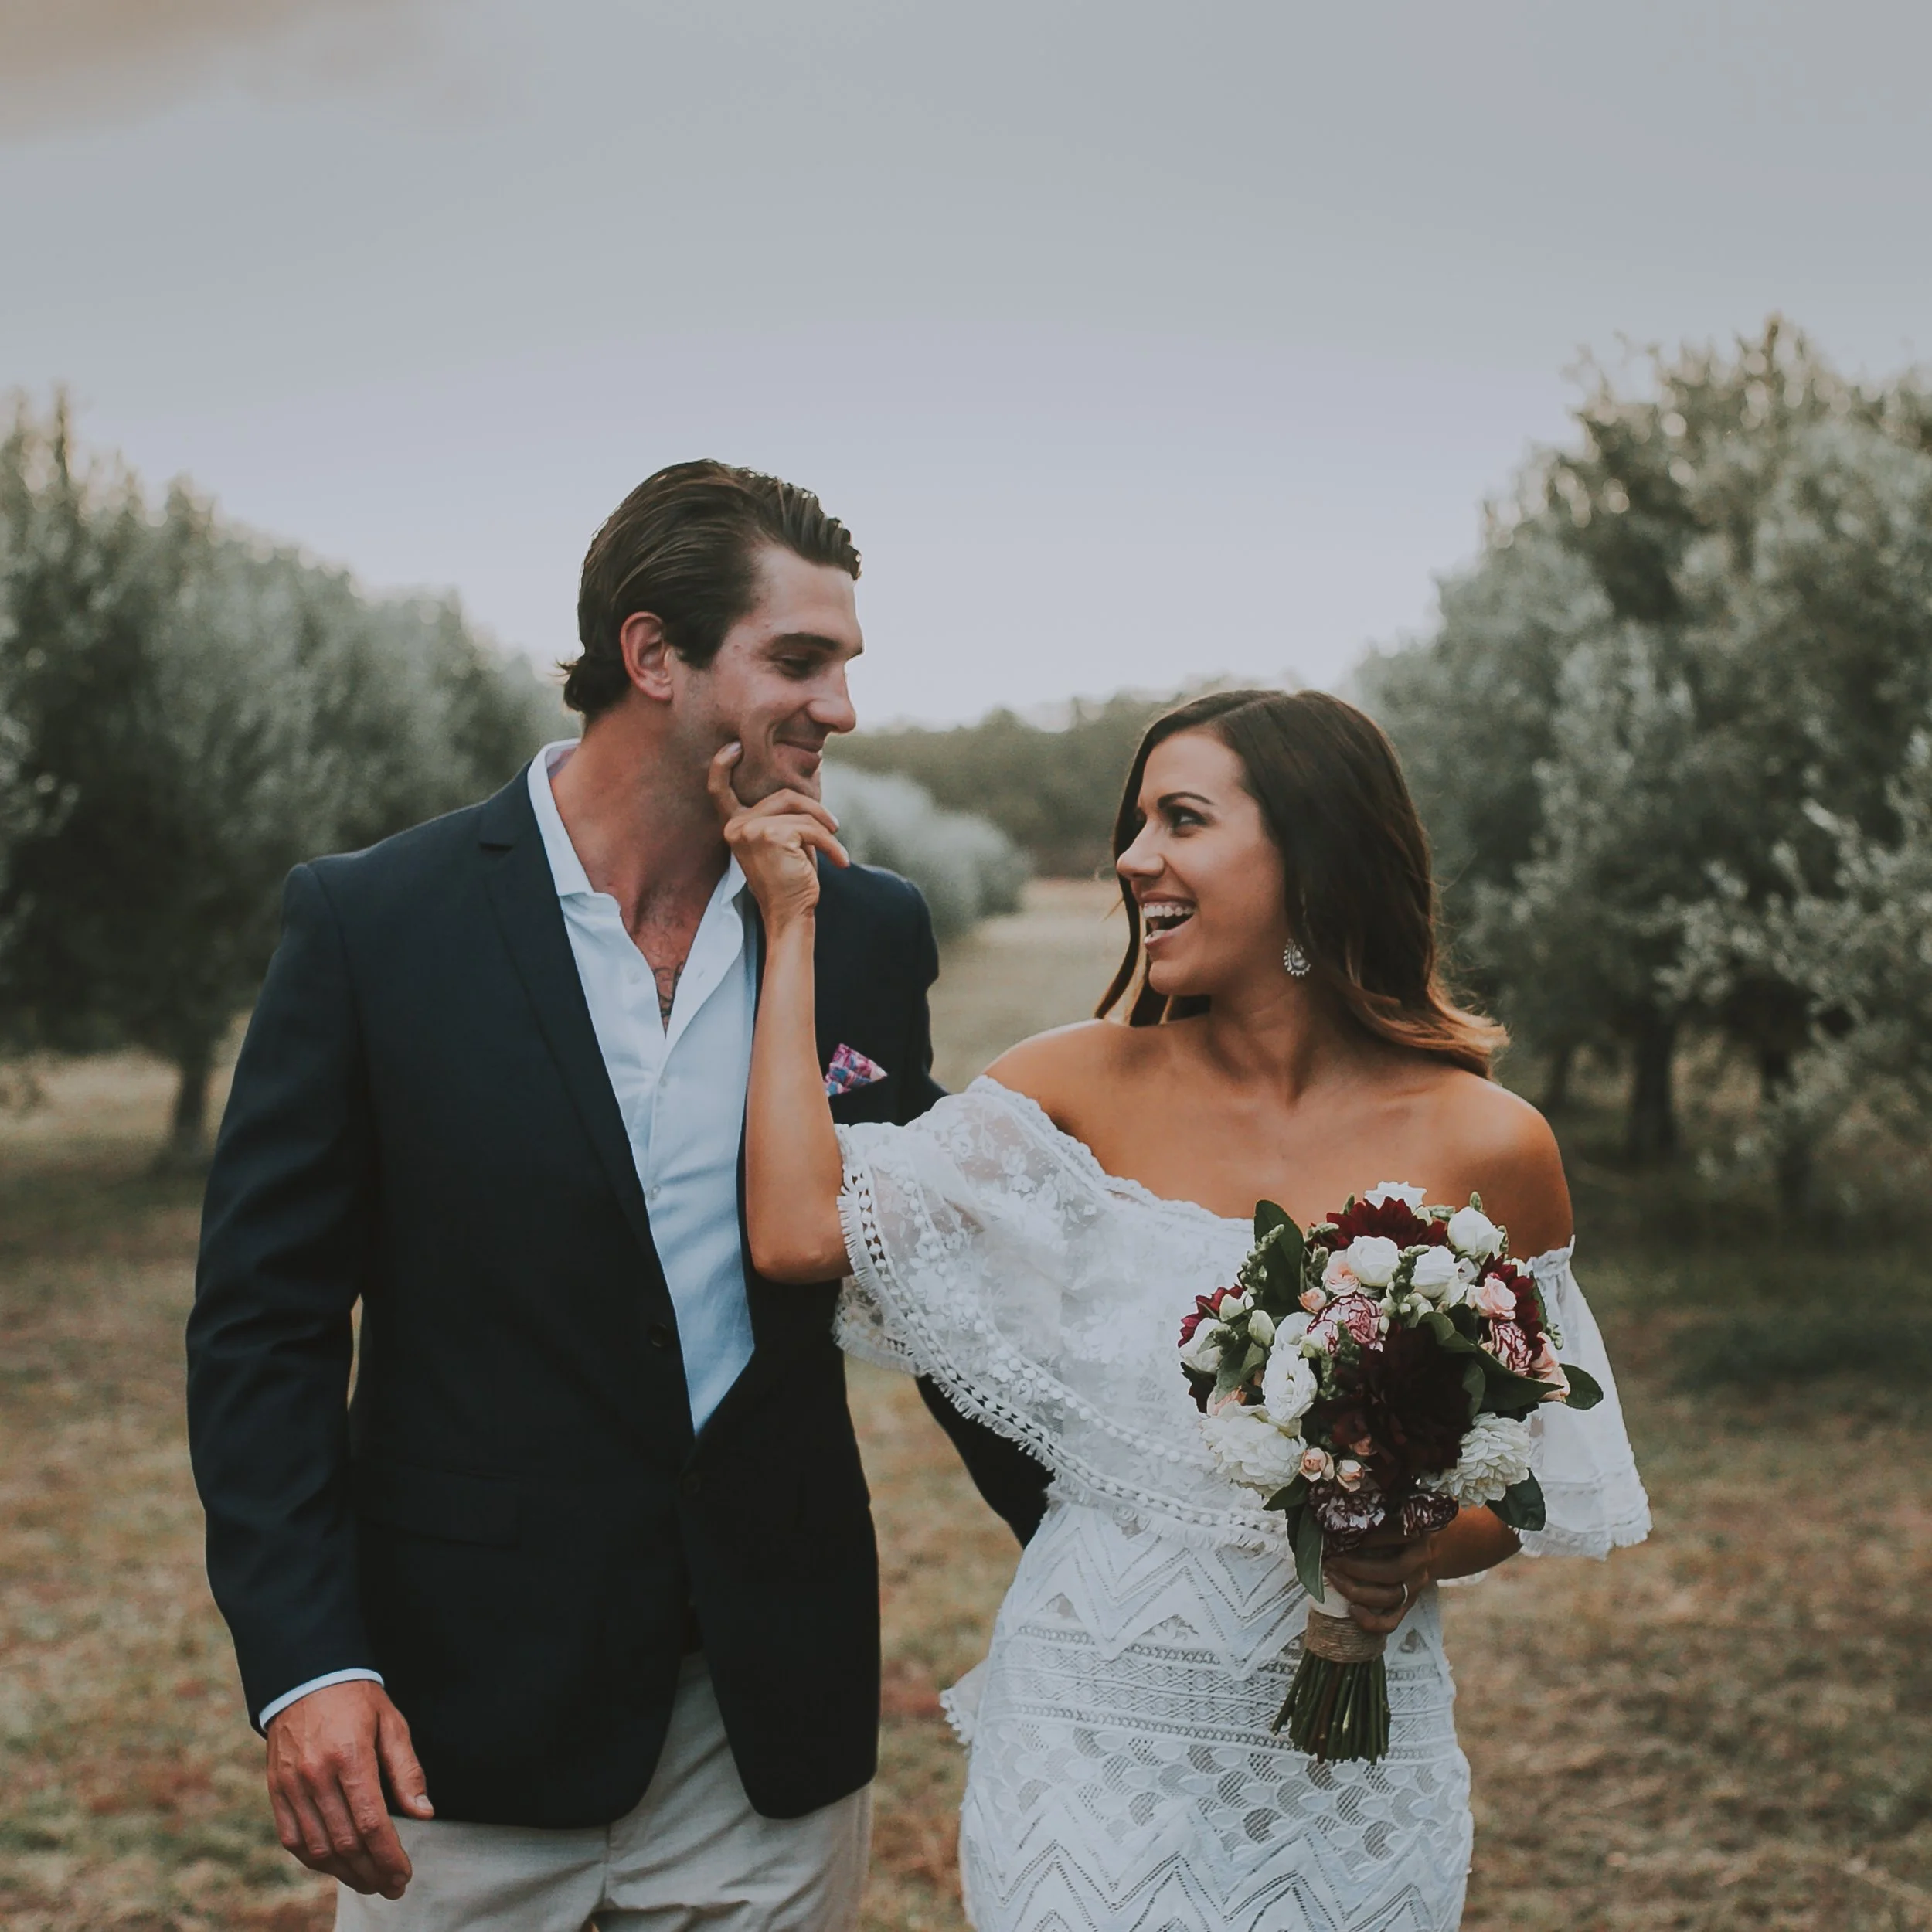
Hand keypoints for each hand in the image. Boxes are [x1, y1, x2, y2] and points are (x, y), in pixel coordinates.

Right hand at [265, 1680, 431, 1898]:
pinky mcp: (276, 1790)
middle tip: (393, 1886)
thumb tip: (423, 1813)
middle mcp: (316, 1775)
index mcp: (350, 1756)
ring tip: (370, 1882)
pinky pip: (293, 1839)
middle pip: (346, 1843)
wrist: (306, 1677)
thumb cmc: (357, 1699)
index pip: (371, 1823)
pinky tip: (337, 1867)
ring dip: (346, 1874)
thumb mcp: (391, 1723)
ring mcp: (291, 1785)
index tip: (404, 1874)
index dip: (389, 1856)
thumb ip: (407, 1770)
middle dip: (372, 1872)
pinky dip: (316, 1860)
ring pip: (318, 1848)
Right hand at [707, 741, 848, 930]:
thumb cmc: (789, 881)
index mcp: (734, 826)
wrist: (790, 915)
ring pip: (800, 812)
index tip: (736, 746)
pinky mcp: (772, 835)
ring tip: (838, 851)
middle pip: (784, 796)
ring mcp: (750, 830)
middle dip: (815, 810)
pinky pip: (811, 828)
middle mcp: (736, 826)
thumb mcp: (780, 843)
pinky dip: (831, 844)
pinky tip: (840, 861)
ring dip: (826, 830)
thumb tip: (802, 793)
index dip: (723, 765)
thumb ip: (780, 817)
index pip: (719, 790)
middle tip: (834, 828)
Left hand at [1320, 1523, 1434, 1637]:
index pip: (1394, 1537)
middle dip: (1355, 1568)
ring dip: (1357, 1591)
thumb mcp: (1396, 1513)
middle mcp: (1420, 1563)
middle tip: (1331, 1560)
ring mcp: (1416, 1586)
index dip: (1367, 1538)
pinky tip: (1351, 1610)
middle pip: (1391, 1571)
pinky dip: (1371, 1621)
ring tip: (1333, 1578)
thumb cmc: (1403, 1525)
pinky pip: (1392, 1621)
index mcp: (1419, 1536)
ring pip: (1389, 1597)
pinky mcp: (1409, 1604)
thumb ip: (1377, 1516)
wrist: (1431, 1547)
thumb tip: (1342, 1520)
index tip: (1340, 1535)